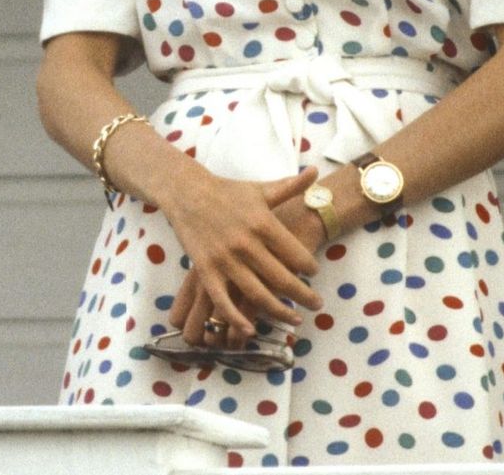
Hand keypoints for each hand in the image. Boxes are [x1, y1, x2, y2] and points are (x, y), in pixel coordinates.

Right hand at [166, 166, 322, 340]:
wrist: (186, 191)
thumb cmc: (227, 191)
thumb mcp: (260, 189)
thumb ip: (290, 186)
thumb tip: (316, 172)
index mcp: (263, 223)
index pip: (297, 255)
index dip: (311, 268)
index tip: (314, 273)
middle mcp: (247, 244)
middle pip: (284, 280)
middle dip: (305, 296)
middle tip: (317, 305)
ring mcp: (225, 259)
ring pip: (258, 296)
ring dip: (280, 312)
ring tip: (295, 319)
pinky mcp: (206, 269)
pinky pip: (223, 301)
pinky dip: (237, 319)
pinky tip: (251, 330)